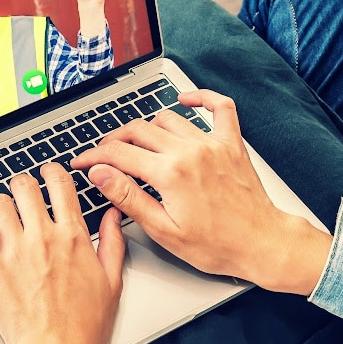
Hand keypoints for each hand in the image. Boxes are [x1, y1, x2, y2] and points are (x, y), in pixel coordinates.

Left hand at [0, 166, 124, 343]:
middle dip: (24, 183)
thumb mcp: (112, 282)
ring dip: (1, 201)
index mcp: (73, 236)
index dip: (53, 171)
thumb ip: (113, 243)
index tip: (49, 172)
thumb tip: (113, 216)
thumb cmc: (84, 327)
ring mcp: (13, 251)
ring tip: (2, 209)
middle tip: (24, 190)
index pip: (60, 185)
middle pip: (26, 187)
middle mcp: (42, 237)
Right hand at [71, 90, 332, 295]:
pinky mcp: (231, 143)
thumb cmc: (217, 245)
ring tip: (137, 144)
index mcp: (170, 173)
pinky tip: (185, 100)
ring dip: (147, 128)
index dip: (93, 156)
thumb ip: (128, 197)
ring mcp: (212, 143)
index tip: (82, 161)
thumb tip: (100, 173)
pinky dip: (201, 98)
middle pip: (138, 131)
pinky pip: (219, 107)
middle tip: (103, 155)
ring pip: (168, 119)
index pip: (118, 154)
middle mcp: (190, 151)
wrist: (260, 243)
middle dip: (113, 142)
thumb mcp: (163, 230)